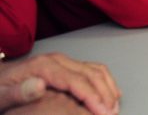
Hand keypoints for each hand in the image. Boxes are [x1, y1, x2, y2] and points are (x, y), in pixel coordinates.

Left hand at [0, 53, 119, 114]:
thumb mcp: (0, 96)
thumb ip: (17, 93)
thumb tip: (39, 85)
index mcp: (44, 66)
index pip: (77, 81)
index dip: (93, 97)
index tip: (103, 113)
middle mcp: (57, 61)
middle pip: (91, 74)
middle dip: (105, 95)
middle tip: (113, 114)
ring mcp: (63, 62)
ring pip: (95, 70)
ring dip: (109, 88)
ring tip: (114, 108)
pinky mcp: (66, 66)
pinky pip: (92, 69)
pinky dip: (105, 81)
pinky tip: (111, 94)